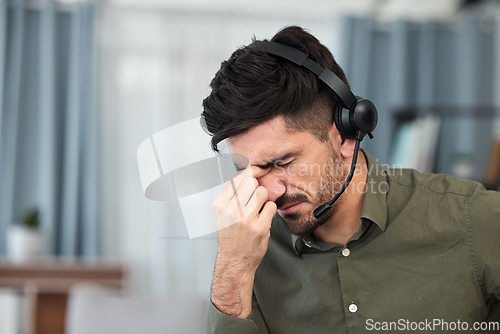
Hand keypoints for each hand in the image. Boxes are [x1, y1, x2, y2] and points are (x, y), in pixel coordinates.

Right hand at [211, 166, 276, 317]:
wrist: (234, 260)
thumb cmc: (231, 235)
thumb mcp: (225, 212)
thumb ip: (235, 194)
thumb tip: (252, 173)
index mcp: (220, 203)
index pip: (238, 177)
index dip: (253, 170)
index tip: (260, 169)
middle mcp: (230, 210)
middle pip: (251, 182)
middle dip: (258, 186)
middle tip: (257, 195)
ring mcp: (245, 219)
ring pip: (262, 192)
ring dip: (264, 199)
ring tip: (258, 209)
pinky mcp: (259, 227)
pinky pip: (271, 207)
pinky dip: (270, 211)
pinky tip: (263, 218)